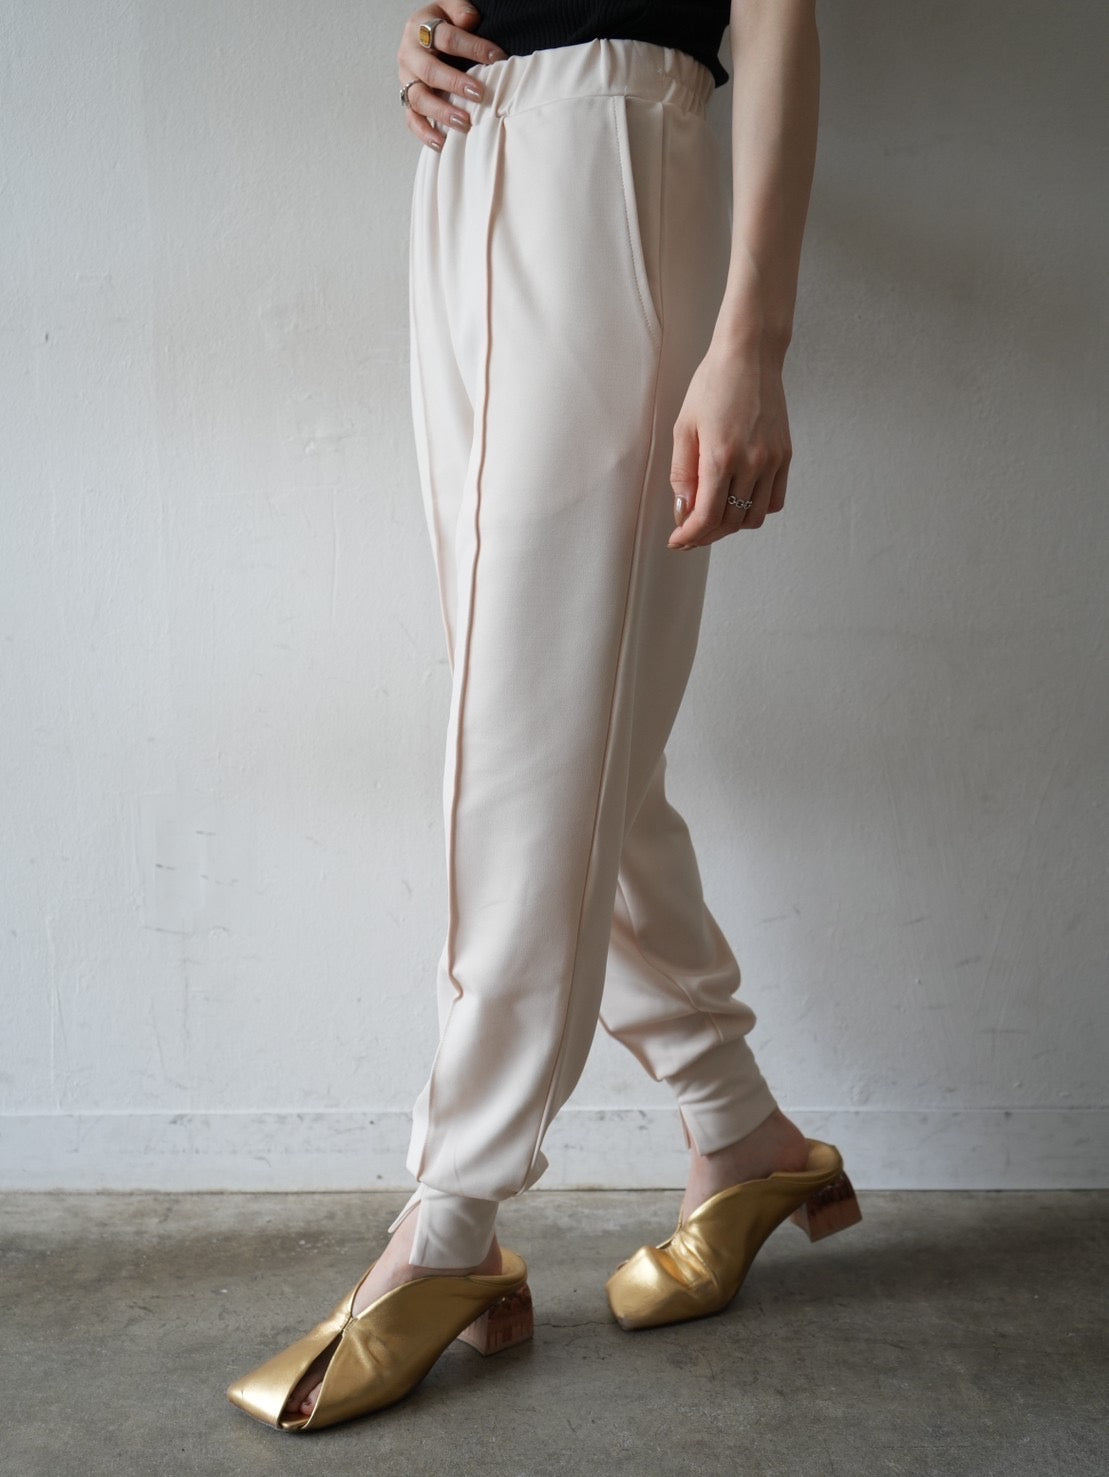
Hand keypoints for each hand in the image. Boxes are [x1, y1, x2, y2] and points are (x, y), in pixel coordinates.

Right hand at [398, 3, 506, 149]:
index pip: (446, 37)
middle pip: (429, 71)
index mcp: (419, 27)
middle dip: (455, 83)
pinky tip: (442, 143)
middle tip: (479, 94)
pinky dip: (425, 133)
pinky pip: (412, 119)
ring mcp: (406, 80)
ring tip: (465, 123)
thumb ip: (461, 10)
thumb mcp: (451, 7)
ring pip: (419, 98)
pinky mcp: (407, 100)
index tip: (497, 57)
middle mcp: (409, 54)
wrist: (425, 36)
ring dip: (442, 112)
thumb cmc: (444, 23)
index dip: (472, 47)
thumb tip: (470, 20)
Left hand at [667, 340, 792, 549]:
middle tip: (689, 533)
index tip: (678, 541)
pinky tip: (738, 502)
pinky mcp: (785, 456)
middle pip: (730, 522)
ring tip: (713, 518)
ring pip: (754, 517)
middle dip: (706, 534)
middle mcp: (751, 463)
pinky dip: (755, 510)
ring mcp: (772, 460)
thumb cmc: (712, 385)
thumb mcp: (684, 428)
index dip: (690, 535)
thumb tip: (684, 511)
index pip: (707, 516)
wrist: (750, 356)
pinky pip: (774, 500)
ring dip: (731, 526)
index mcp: (721, 456)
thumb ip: (682, 474)